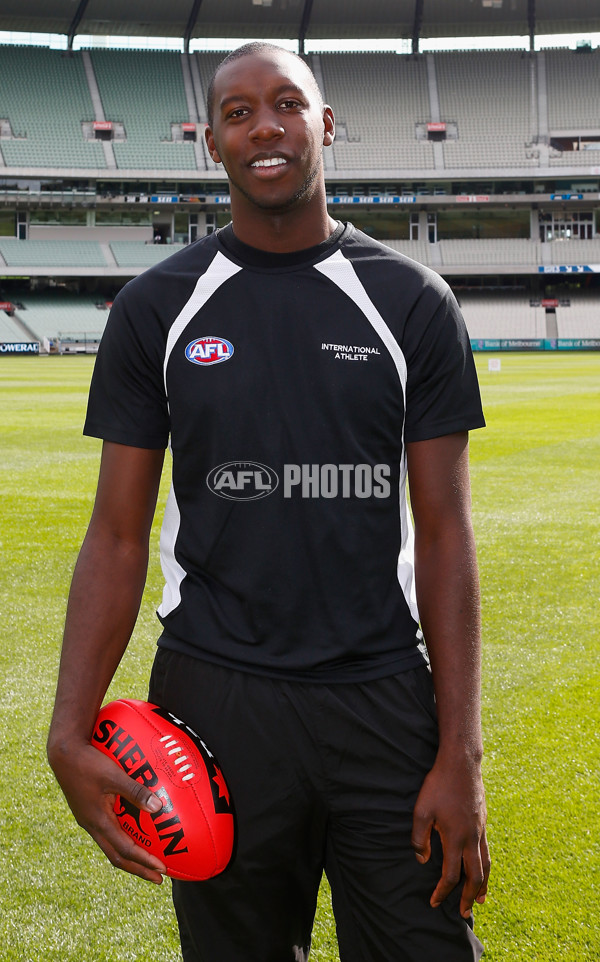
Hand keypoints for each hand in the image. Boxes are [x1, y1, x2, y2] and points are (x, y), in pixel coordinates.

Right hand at [48, 737, 166, 882]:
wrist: (63, 753)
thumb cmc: (88, 763)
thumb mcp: (114, 775)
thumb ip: (136, 791)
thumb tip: (157, 808)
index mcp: (97, 821)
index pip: (124, 850)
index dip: (144, 861)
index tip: (161, 870)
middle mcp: (92, 825)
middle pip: (116, 857)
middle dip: (138, 869)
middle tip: (158, 878)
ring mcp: (88, 820)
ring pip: (110, 846)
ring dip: (129, 857)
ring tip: (147, 861)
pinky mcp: (87, 811)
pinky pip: (107, 833)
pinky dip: (121, 840)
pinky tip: (131, 833)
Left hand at [411, 753, 489, 918]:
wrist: (462, 763)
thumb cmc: (438, 785)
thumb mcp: (421, 810)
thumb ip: (420, 837)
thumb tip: (422, 860)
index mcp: (455, 838)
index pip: (451, 874)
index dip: (442, 892)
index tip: (434, 903)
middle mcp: (471, 838)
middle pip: (475, 876)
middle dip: (469, 897)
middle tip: (464, 913)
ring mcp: (480, 830)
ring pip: (485, 865)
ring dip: (483, 885)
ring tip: (481, 900)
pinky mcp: (483, 821)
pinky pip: (487, 851)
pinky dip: (486, 866)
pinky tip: (482, 868)